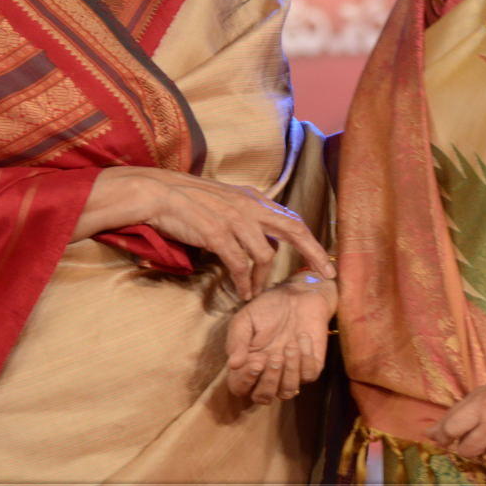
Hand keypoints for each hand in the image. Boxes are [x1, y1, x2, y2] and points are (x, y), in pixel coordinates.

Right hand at [87, 166, 334, 299]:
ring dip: (264, 278)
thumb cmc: (191, 200)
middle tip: (326, 275)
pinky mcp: (217, 234)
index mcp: (255, 199)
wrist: (159, 193)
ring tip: (257, 292)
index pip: (293, 219)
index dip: (312, 240)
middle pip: (294, 230)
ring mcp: (235, 219)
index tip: (325, 260)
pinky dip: (245, 281)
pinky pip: (239, 264)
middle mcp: (251, 206)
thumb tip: (268, 241)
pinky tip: (244, 291)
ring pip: (264, 254)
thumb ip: (250, 217)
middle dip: (313, 253)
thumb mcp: (228, 201)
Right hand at [225, 274, 336, 402]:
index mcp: (247, 365)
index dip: (245, 380)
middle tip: (274, 357)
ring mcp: (290, 372)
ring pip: (287, 392)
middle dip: (269, 380)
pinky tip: (303, 337)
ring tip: (290, 345)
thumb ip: (237, 341)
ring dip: (289, 371)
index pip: (240, 387)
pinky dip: (306, 358)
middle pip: (263, 397)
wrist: (298, 294)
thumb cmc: (268, 308)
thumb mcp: (245, 319)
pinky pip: (309, 376)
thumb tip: (232, 365)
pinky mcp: (312, 366)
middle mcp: (267, 373)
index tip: (256, 361)